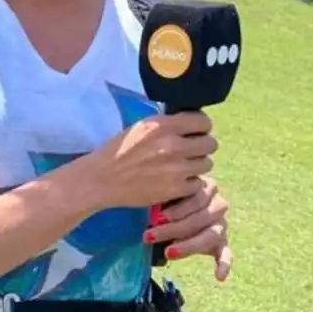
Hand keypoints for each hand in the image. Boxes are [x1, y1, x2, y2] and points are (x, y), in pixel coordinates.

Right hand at [90, 111, 216, 209]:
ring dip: (197, 165)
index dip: (202, 127)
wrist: (102, 179)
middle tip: (192, 151)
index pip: (203, 122)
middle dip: (202, 146)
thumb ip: (167, 125)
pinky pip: (198, 183)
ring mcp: (176, 169)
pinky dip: (190, 182)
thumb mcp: (141, 127)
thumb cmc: (119, 151)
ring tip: (183, 166)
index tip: (196, 132)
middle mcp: (173, 145)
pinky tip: (178, 180)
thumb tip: (191, 123)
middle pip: (210, 143)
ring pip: (207, 163)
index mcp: (163, 126)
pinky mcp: (175, 189)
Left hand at [144, 176, 231, 281]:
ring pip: (211, 235)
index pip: (197, 197)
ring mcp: (221, 224)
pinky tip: (219, 276)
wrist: (178, 210)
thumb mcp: (166, 194)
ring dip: (188, 245)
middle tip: (149, 236)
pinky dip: (224, 263)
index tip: (156, 217)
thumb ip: (162, 198)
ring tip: (168, 253)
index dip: (177, 209)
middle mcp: (217, 205)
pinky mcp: (222, 242)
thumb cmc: (167, 200)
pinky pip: (226, 253)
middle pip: (202, 217)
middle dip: (173, 229)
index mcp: (205, 188)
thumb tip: (147, 210)